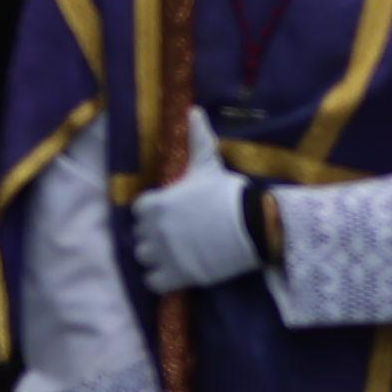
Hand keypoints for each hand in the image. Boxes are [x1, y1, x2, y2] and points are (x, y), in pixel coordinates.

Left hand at [131, 144, 257, 294]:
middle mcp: (154, 230)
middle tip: (178, 233)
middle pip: (141, 235)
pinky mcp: (175, 276)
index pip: (139, 211)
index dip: (153, 212)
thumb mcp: (209, 165)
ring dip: (156, 257)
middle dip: (155, 234)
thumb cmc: (227, 193)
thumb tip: (193, 110)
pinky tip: (178, 270)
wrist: (252, 225)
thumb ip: (197, 139)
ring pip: (145, 258)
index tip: (171, 213)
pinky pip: (153, 281)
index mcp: (156, 204)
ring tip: (177, 253)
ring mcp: (164, 255)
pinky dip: (162, 278)